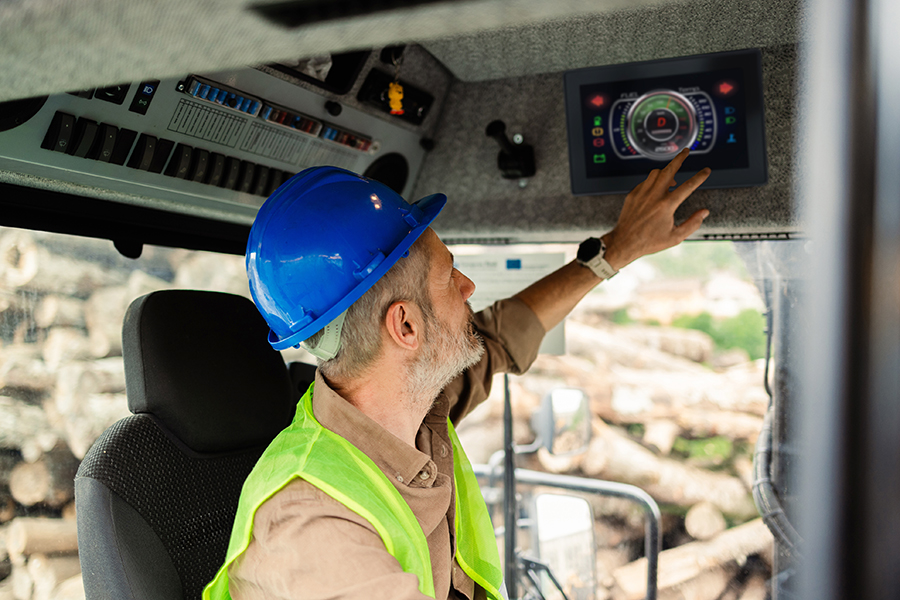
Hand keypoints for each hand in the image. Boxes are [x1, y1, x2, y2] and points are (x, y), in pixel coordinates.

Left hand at [602, 149, 710, 270]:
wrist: (624, 242)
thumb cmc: (649, 242)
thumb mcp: (675, 237)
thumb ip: (692, 223)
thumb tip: (704, 212)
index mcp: (666, 206)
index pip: (688, 186)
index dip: (699, 177)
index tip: (706, 170)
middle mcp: (654, 196)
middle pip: (669, 170)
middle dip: (679, 158)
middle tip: (686, 151)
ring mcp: (641, 194)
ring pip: (655, 173)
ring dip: (666, 172)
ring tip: (672, 179)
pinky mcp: (632, 194)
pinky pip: (645, 181)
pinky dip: (653, 181)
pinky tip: (657, 189)